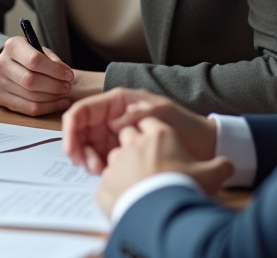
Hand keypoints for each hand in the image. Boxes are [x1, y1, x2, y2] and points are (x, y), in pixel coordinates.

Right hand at [0, 37, 74, 115]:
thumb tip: (65, 75)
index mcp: (12, 46)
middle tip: (67, 87)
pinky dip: (47, 108)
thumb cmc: (29, 57)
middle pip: (31, 80)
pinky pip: (28, 109)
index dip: (55, 70)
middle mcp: (1, 63)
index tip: (69, 75)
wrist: (10, 65)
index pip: (34, 60)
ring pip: (31, 97)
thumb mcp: (41, 51)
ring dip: (52, 98)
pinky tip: (58, 103)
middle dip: (54, 86)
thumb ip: (52, 61)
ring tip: (63, 95)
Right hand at [62, 87, 216, 173]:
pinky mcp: (121, 152)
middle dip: (79, 149)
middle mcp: (112, 117)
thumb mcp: (163, 113)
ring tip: (100, 172)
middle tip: (89, 167)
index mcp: (117, 102)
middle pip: (80, 131)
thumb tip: (112, 121)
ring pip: (88, 146)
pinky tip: (107, 174)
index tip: (72, 149)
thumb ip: (138, 113)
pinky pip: (100, 159)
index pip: (82, 111)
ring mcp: (115, 135)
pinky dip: (98, 168)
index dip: (71, 129)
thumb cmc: (185, 125)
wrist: (205, 146)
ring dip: (87, 160)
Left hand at [95, 117, 233, 214]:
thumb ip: (221, 166)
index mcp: (159, 136)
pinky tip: (129, 198)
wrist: (163, 213)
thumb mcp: (212, 175)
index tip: (161, 145)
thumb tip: (229, 165)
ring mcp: (117, 163)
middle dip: (135, 144)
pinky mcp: (105, 183)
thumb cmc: (186, 188)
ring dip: (125, 165)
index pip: (150, 122)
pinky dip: (116, 187)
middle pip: (128, 134)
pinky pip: (108, 181)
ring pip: (116, 157)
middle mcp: (134, 144)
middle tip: (149, 163)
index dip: (154, 133)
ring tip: (139, 182)